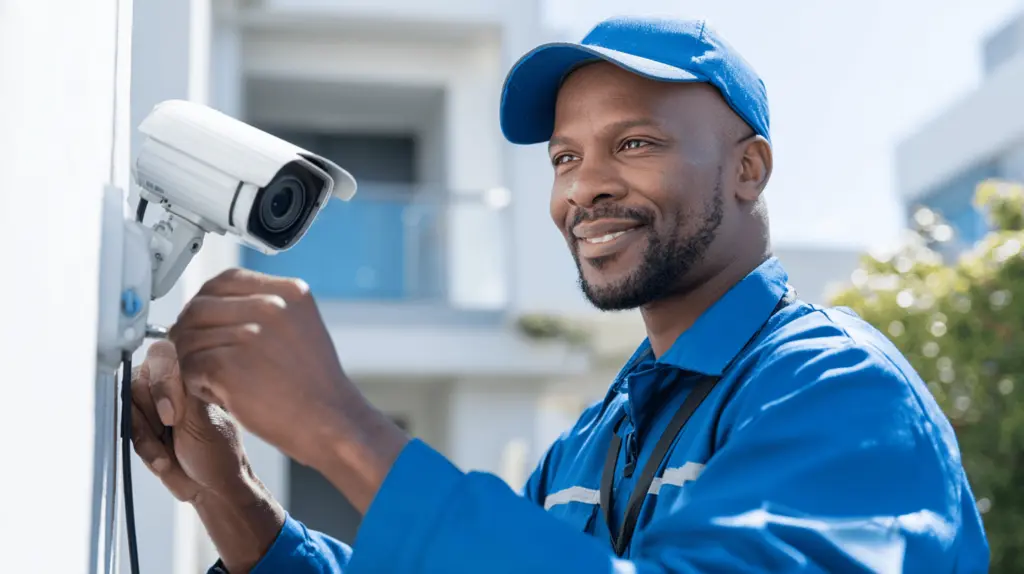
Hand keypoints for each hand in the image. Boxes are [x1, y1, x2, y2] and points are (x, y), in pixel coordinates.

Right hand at [130, 340, 283, 570]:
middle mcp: (169, 387)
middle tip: (173, 427)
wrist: (213, 487)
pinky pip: (127, 430)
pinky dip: (144, 446)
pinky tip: (163, 457)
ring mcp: (153, 408)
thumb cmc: (220, 451)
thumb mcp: (203, 418)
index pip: (161, 356)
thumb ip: (180, 390)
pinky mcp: (142, 428)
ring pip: (128, 407)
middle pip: (137, 381)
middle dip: (152, 411)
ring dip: (148, 433)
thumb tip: (168, 362)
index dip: (160, 383)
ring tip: (170, 447)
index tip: (172, 414)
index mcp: (190, 375)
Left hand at [168, 268, 408, 511]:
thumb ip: (265, 310)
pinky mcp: (227, 365)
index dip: (207, 302)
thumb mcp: (301, 329)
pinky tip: (223, 396)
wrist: (332, 424)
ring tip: (222, 383)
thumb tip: (209, 304)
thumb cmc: (315, 387)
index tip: (205, 323)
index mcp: (290, 292)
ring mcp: (248, 334)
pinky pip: (189, 367)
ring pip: (189, 339)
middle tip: (200, 358)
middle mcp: (270, 306)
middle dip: (191, 333)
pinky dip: (198, 385)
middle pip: (200, 307)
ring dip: (195, 362)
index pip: (226, 280)